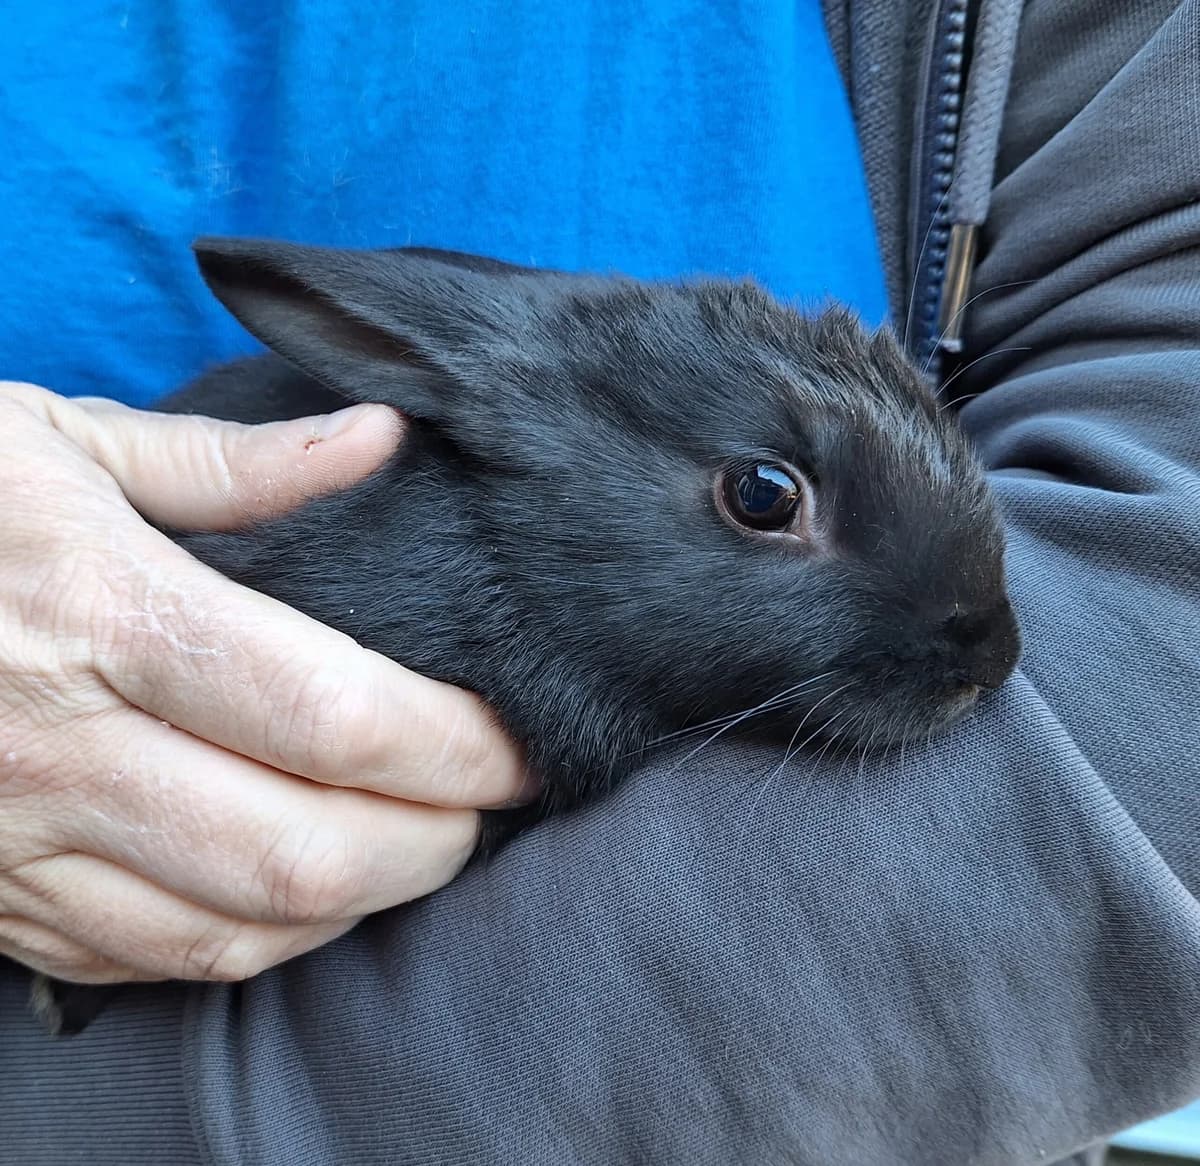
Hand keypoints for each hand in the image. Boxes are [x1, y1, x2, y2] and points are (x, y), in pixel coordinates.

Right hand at [0, 381, 526, 985]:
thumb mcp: (61, 442)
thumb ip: (235, 462)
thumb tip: (379, 438)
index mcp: (100, 610)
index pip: (333, 715)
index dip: (456, 745)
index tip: (517, 743)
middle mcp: (60, 745)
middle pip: (305, 850)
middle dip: (434, 843)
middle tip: (486, 803)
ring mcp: (17, 841)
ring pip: (238, 928)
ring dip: (360, 900)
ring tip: (418, 842)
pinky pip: (155, 961)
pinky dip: (262, 937)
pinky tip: (305, 888)